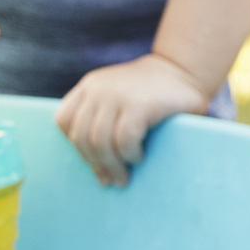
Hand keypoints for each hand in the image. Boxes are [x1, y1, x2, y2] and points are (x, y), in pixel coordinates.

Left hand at [55, 53, 208, 187]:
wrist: (184, 70)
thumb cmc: (150, 92)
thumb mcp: (116, 95)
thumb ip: (99, 115)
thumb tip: (90, 164)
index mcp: (91, 85)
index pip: (64, 120)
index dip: (76, 145)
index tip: (93, 161)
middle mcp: (99, 88)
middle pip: (82, 137)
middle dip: (96, 163)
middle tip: (110, 180)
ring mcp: (119, 95)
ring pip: (100, 142)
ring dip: (112, 165)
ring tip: (124, 176)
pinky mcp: (139, 105)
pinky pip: (124, 140)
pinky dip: (130, 154)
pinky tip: (139, 156)